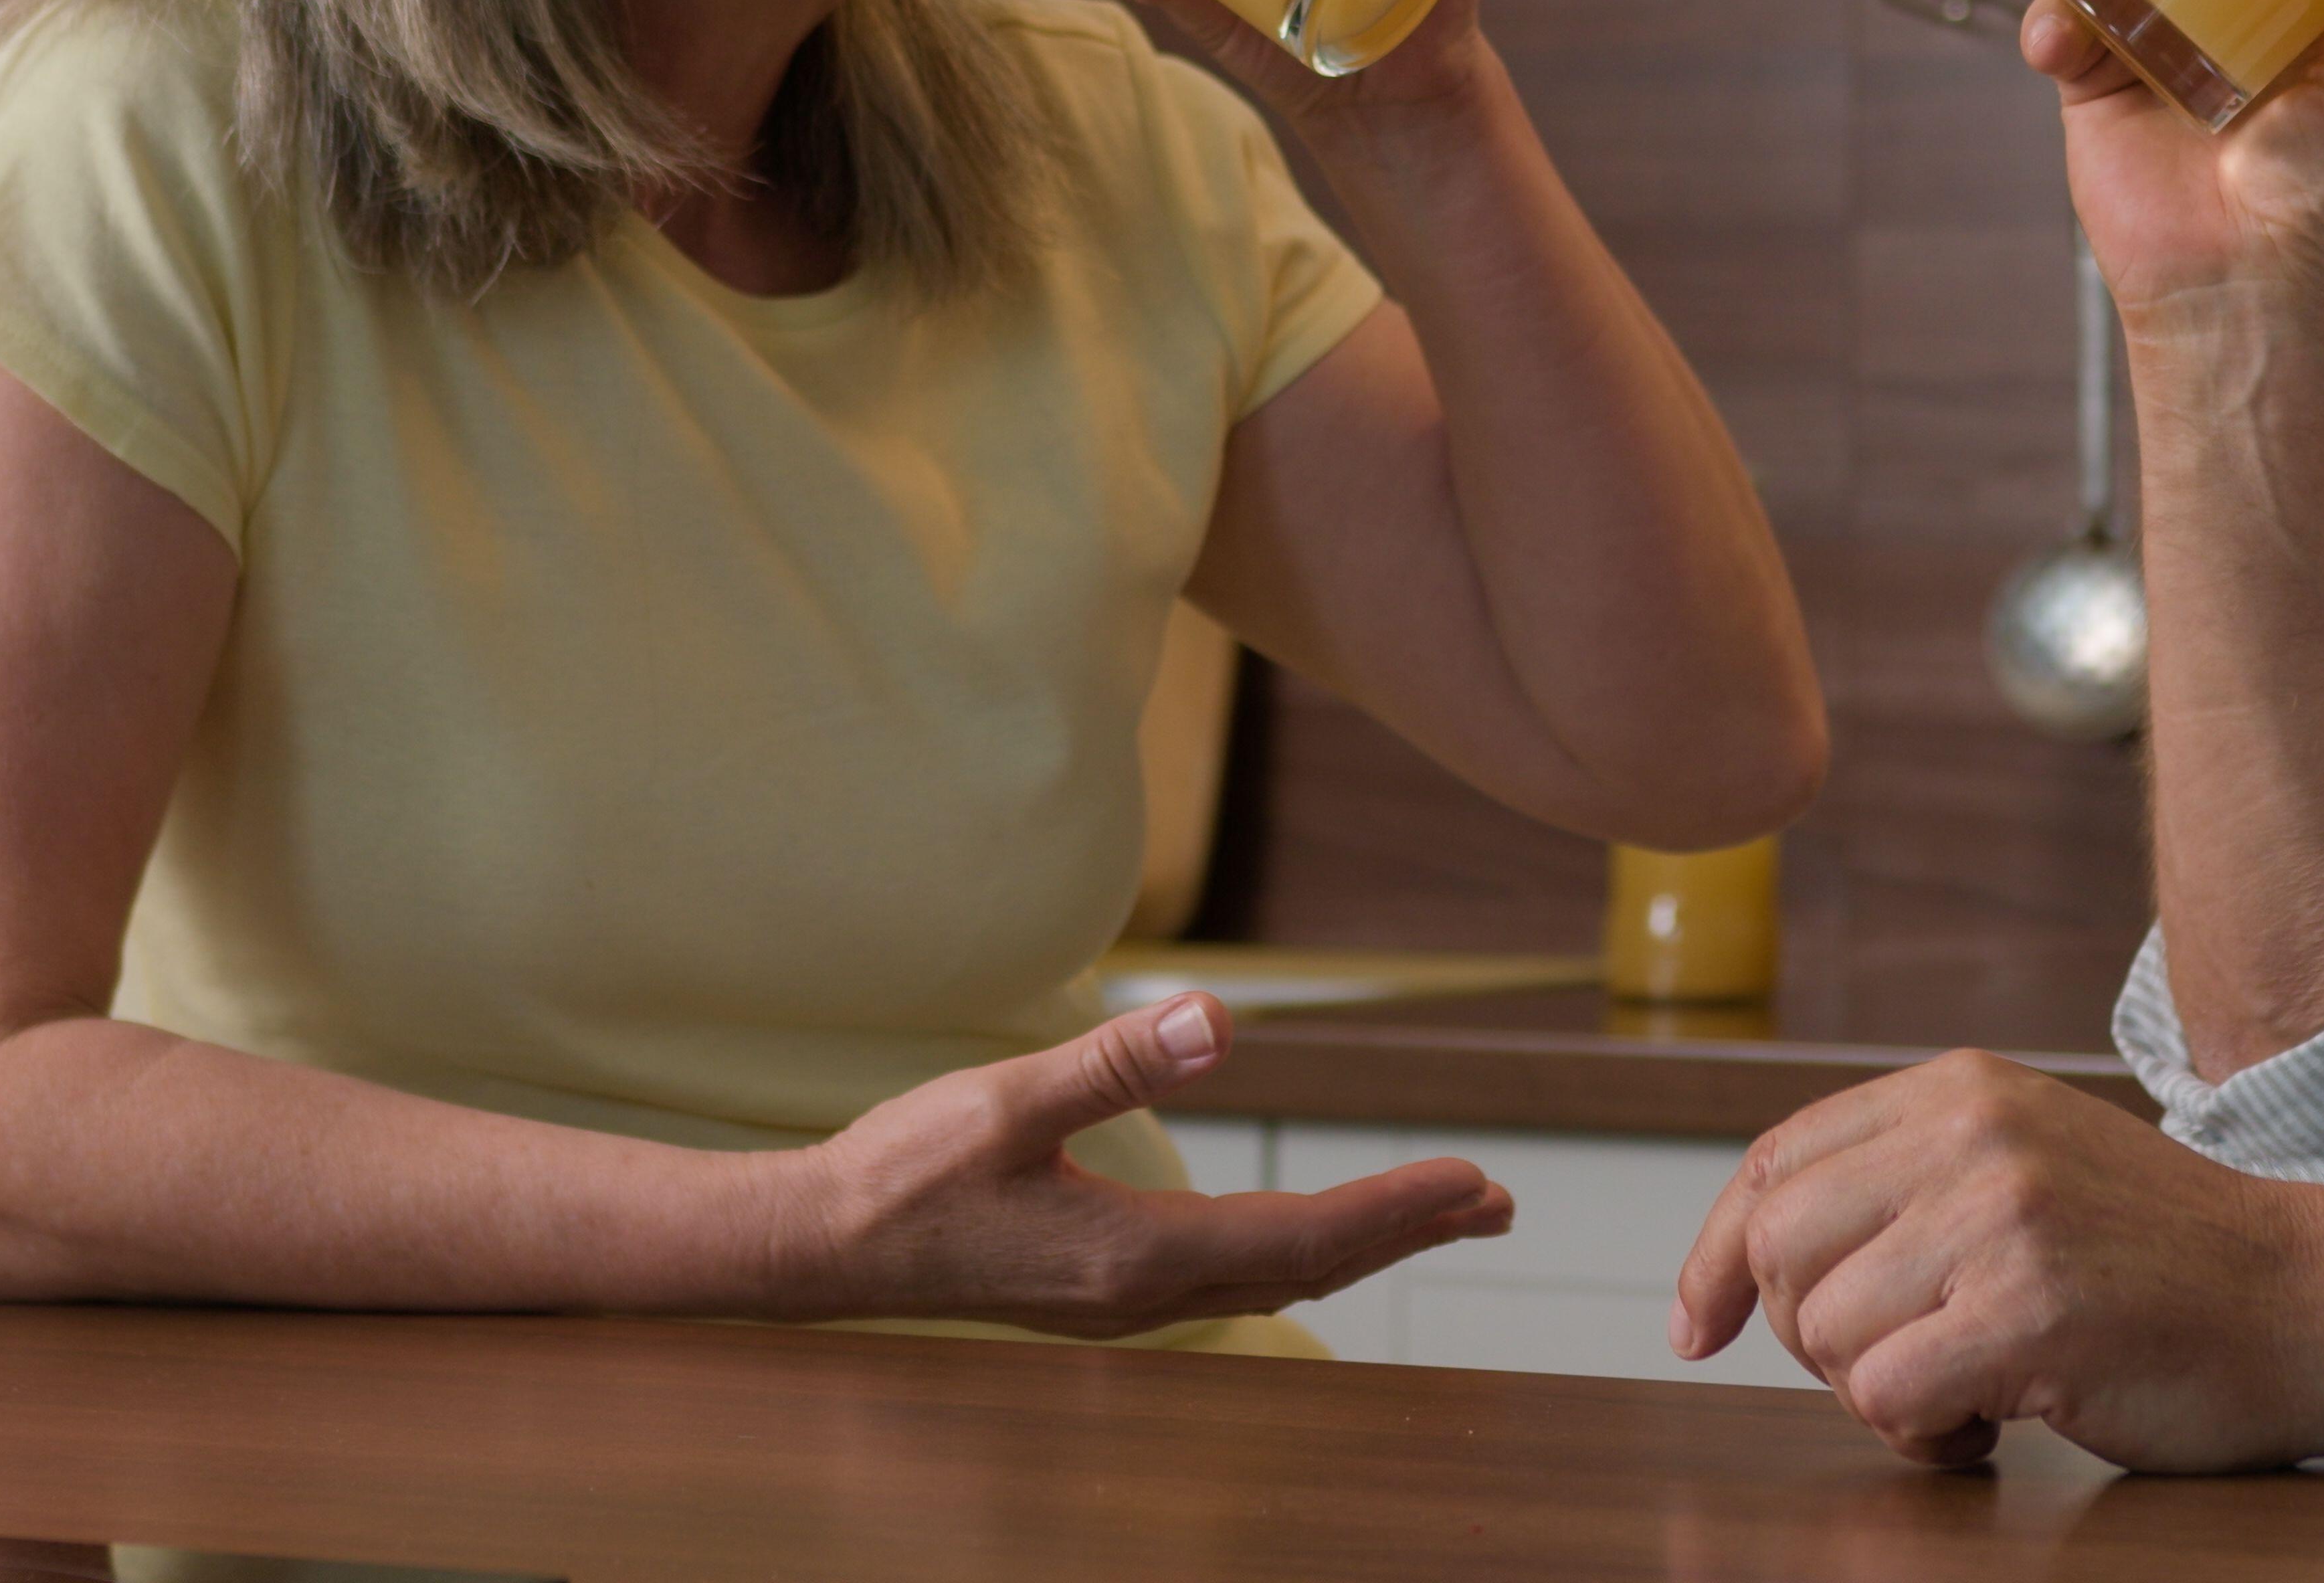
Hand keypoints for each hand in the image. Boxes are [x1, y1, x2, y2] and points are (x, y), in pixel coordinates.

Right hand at [792, 990, 1510, 1334]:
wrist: (825, 1247)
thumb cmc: (906, 1173)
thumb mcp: (1005, 1103)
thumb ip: (1113, 1065)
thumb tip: (1218, 1023)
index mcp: (1137, 1255)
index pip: (1302, 1237)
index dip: (1395, 1208)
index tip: (1474, 1181)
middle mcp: (1147, 1293)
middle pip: (1310, 1266)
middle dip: (1408, 1230)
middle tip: (1498, 1203)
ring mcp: (1128, 1300)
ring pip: (1278, 1274)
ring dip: (1362, 1240)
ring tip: (1438, 1212)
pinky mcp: (1106, 1288)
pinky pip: (1237, 1274)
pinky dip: (1301, 1249)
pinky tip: (1314, 1233)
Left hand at [1670, 1051, 2323, 1470]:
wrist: (2316, 1302)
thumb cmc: (2166, 1261)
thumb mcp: (2026, 1166)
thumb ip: (1907, 1182)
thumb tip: (1749, 1259)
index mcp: (1959, 1089)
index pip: (1772, 1162)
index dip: (1714, 1257)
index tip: (1700, 1328)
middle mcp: (1971, 1134)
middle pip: (1779, 1249)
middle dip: (1810, 1337)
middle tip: (1899, 1369)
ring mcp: (2002, 1218)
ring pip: (1828, 1334)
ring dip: (1879, 1398)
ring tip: (1969, 1398)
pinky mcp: (2031, 1311)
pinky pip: (1887, 1397)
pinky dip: (1923, 1438)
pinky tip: (1995, 1428)